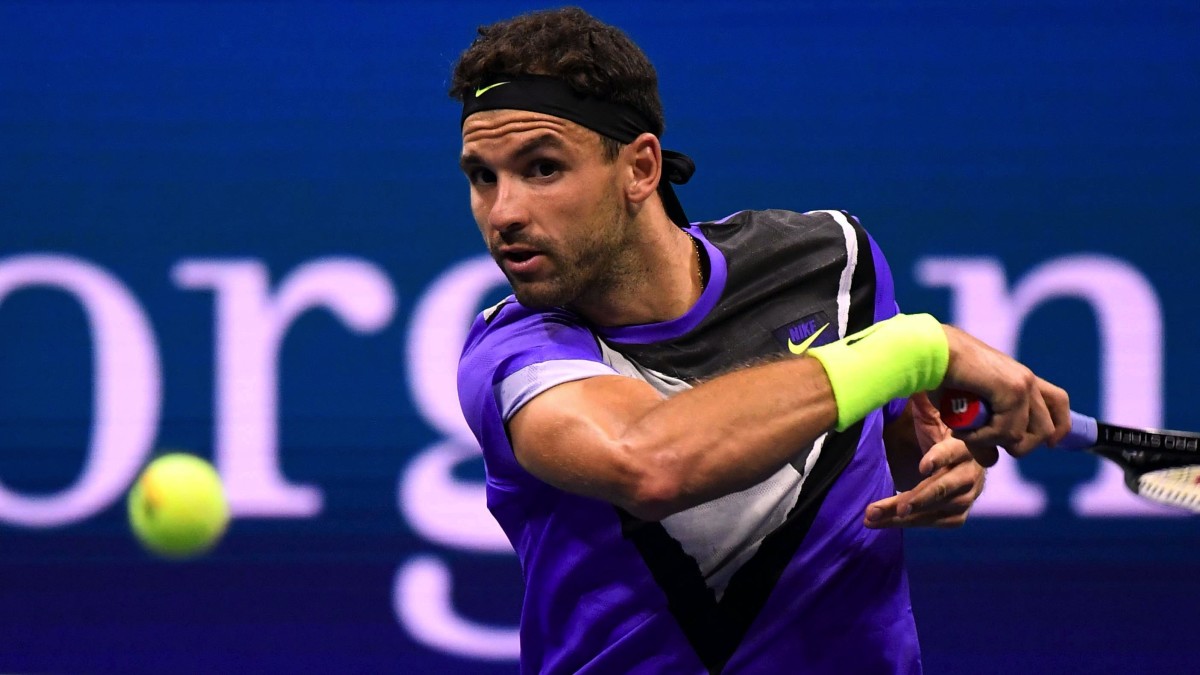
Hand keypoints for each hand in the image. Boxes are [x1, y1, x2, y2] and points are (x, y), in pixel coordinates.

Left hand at [865, 393, 984, 528]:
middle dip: (917, 497)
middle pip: (945, 488)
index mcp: (965, 444)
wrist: (955, 454)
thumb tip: (911, 371)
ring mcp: (967, 495)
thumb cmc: (939, 429)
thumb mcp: (931, 412)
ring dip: (903, 516)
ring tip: (871, 516)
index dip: (941, 459)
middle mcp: (971, 472)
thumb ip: (924, 399)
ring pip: (937, 510)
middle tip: (893, 505)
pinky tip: (881, 522)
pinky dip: (908, 524)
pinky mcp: (958, 513)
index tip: (922, 466)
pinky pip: (935, 522)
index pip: (956, 452)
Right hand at [939, 324, 1070, 464]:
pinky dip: (981, 438)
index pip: (1058, 403)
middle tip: (986, 439)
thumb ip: (982, 437)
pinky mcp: (1013, 391)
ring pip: (1028, 436)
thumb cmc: (943, 376)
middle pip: (1047, 429)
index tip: (1050, 445)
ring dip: (994, 442)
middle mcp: (1027, 381)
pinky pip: (1007, 432)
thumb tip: (993, 461)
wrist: (932, 352)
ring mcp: (1023, 385)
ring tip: (966, 433)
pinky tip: (961, 429)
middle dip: (1019, 446)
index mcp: (1021, 379)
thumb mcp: (967, 413)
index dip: (1059, 427)